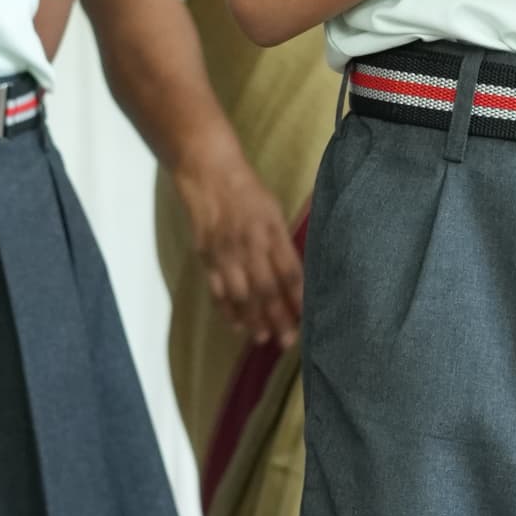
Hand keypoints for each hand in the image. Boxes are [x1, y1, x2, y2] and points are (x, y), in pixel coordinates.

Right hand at [180, 150, 303, 348]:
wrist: (208, 174)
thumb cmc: (248, 191)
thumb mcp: (273, 211)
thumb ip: (283, 243)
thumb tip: (297, 277)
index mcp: (272, 231)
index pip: (290, 272)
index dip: (299, 298)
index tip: (308, 319)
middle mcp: (250, 245)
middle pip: (267, 288)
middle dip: (279, 317)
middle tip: (288, 342)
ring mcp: (226, 252)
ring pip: (241, 294)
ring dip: (253, 319)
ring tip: (263, 338)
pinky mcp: (207, 256)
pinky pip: (217, 288)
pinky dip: (226, 309)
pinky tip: (236, 324)